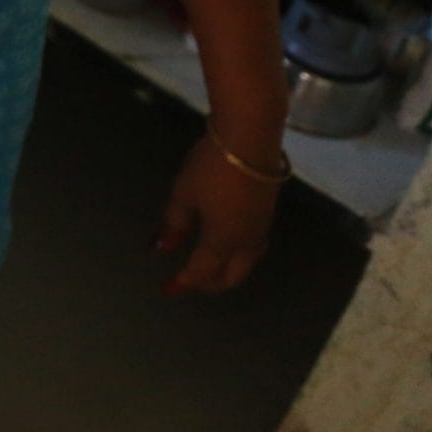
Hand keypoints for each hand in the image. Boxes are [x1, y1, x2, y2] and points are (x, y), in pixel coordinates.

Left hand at [154, 132, 280, 294]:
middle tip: (190, 283)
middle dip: (210, 284)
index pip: (202, 272)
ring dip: (228, 271)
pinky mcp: (268, 213)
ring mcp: (261, 228)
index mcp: (223, 243)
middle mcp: (246, 243)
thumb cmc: (210, 169)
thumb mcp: (183, 195)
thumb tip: (162, 249)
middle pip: (231, 276)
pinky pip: (253, 247)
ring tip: (209, 269)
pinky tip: (228, 245)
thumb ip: (174, 224)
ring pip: (246, 263)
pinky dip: (238, 256)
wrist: (250, 141)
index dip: (183, 283)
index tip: (167, 289)